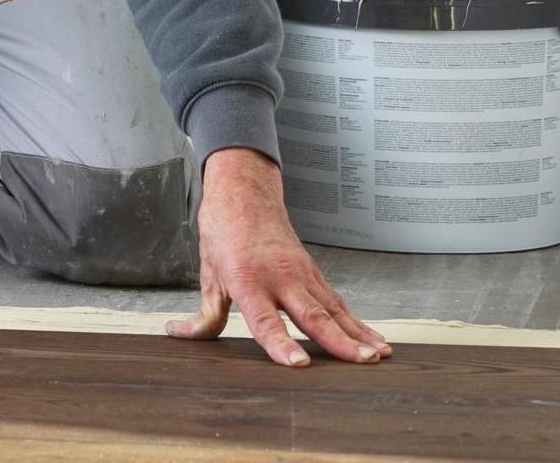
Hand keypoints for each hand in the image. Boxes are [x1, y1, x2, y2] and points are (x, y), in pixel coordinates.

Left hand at [169, 147, 392, 366]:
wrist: (245, 195)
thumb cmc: (224, 234)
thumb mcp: (208, 276)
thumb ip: (204, 315)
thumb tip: (182, 335)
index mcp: (247, 281)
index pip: (265, 321)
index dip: (281, 344)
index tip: (298, 364)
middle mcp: (279, 278)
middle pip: (312, 315)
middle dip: (339, 342)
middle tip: (361, 361)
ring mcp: (301, 274)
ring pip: (333, 309)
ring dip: (357, 334)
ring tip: (377, 355)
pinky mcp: (314, 273)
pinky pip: (338, 302)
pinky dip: (357, 322)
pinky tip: (373, 338)